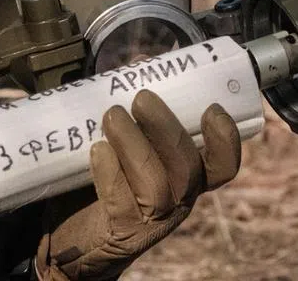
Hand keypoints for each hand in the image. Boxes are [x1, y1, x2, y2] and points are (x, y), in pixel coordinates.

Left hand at [36, 90, 241, 280]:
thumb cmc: (105, 175)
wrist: (71, 230)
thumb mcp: (126, 137)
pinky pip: (121, 203)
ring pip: (156, 185)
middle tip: (142, 97)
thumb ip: (138, 105)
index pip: (223, 166)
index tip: (212, 108)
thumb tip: (141, 63)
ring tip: (112, 116)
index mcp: (186, 174)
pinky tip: (96, 150)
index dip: (225, 140)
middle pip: (188, 168)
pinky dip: (110, 173)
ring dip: (134, 145)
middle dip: (167, 128)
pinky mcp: (121, 233)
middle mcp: (178, 198)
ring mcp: (152, 220)